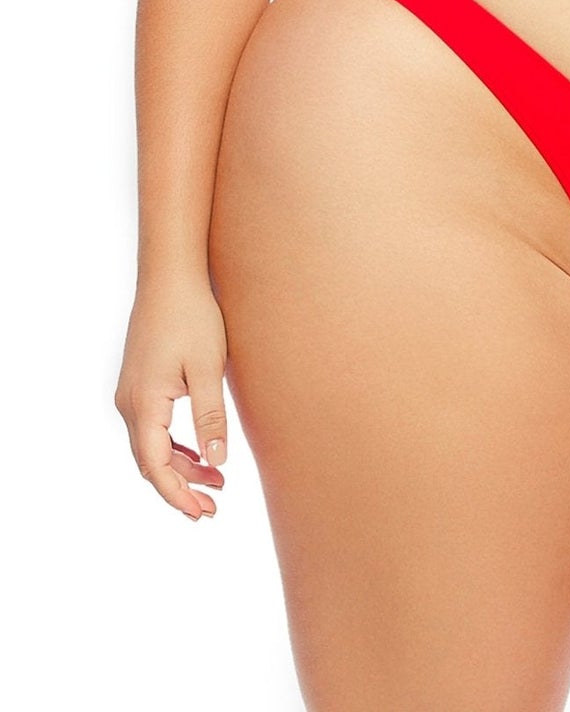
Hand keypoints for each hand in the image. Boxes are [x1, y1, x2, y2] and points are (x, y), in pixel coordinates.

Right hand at [115, 279, 228, 521]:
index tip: (200, 513)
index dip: (177, 495)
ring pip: (151, 445)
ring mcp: (131, 393)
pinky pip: (152, 427)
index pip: (155, 466)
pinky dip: (174, 446)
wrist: (170, 277)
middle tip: (212, 507)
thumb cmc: (192, 317)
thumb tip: (218, 462)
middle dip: (180, 488)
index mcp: (145, 405)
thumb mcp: (208, 369)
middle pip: (150, 461)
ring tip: (216, 482)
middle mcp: (130, 403)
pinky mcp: (140, 383)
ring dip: (180, 467)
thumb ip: (211, 418)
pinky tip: (198, 453)